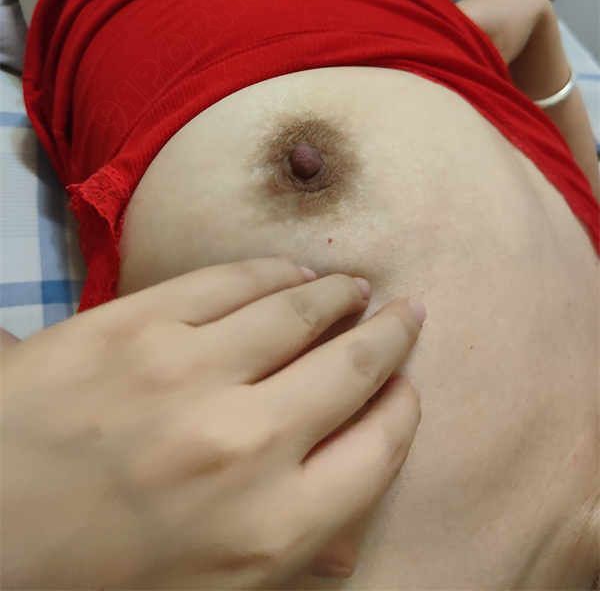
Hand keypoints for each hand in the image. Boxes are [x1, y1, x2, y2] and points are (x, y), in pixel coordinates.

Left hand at [1, 256, 424, 588]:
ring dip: (338, 295)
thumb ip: (290, 560)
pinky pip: (231, 281)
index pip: (377, 451)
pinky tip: (292, 271)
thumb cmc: (91, 571)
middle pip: (352, 368)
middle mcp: (244, 443)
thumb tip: (347, 529)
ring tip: (355, 287)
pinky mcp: (138, 323)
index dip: (402, 410)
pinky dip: (274, 272)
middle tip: (407, 313)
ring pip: (298, 311)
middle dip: (390, 336)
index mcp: (268, 528)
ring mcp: (188, 371)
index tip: (406, 387)